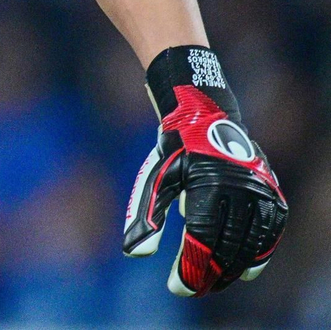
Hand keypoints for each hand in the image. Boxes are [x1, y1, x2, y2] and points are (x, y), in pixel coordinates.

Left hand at [123, 46, 287, 295]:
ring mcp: (260, 192)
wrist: (206, 118)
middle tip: (195, 290)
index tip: (178, 287)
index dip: (190, 267)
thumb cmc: (174, 152)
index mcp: (207, 184)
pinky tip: (243, 270)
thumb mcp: (155, 179)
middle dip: (210, 273)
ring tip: (215, 283)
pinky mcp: (272, 194)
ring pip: (251, 243)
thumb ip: (146, 215)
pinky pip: (269, 233)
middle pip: (227, 246)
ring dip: (233, 269)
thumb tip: (135, 253)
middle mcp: (239, 189)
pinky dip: (258, 254)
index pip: (201, 238)